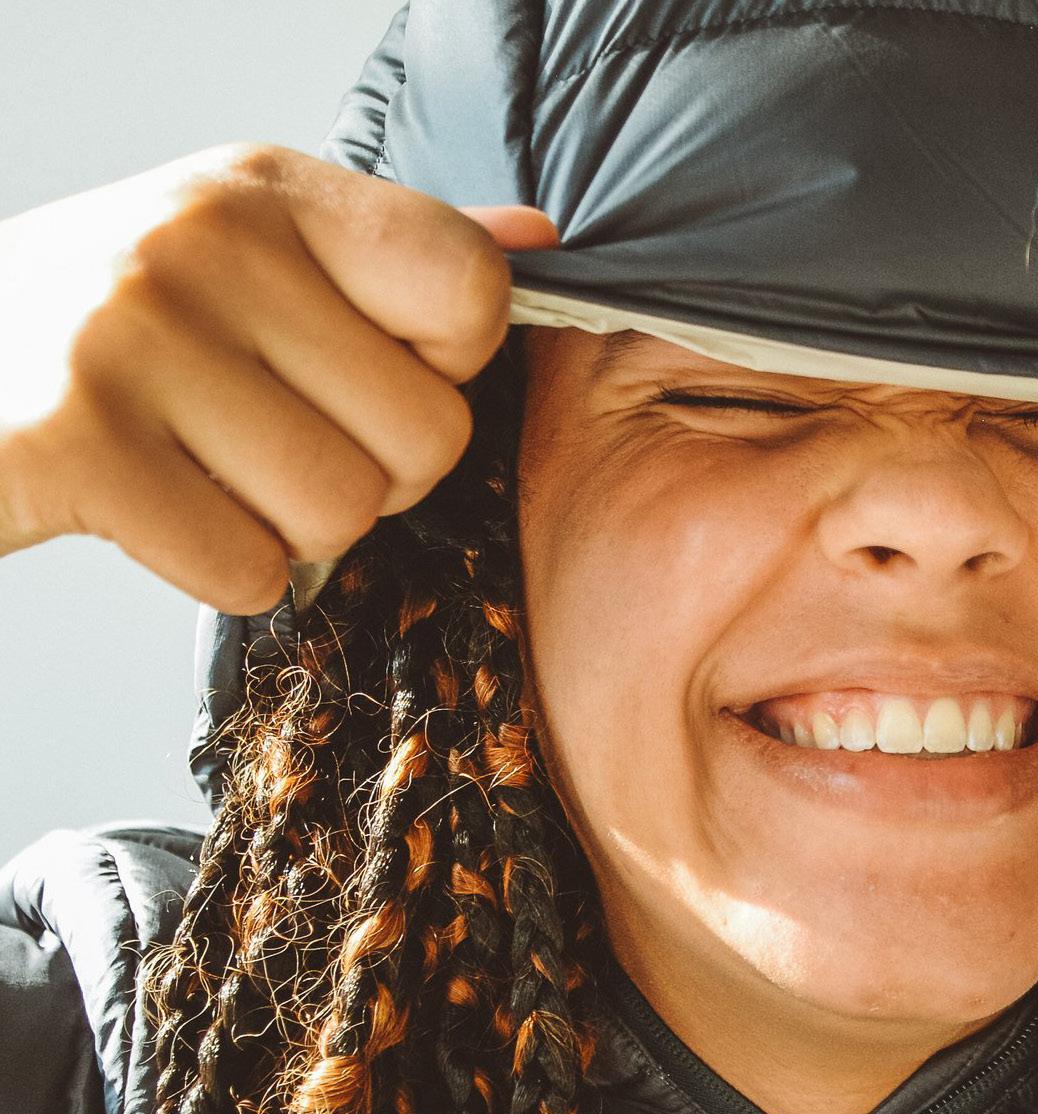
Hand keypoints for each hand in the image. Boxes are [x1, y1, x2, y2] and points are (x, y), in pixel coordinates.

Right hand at [0, 142, 556, 612]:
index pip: (470, 287)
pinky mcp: (76, 443)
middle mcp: (203, 241)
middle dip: (372, 474)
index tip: (366, 371)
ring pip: (345, 511)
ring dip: (290, 527)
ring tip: (209, 471)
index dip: (447, 367)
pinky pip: (252, 570)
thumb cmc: (106, 328)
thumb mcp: (245, 253)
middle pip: (426, 435)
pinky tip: (159, 511)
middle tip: (270, 443)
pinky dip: (220, 570)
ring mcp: (131, 336)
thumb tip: (532, 243)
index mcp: (265, 190)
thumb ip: (391, 255)